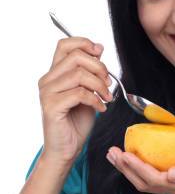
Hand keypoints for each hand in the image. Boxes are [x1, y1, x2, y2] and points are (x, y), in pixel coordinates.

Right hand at [38, 36, 112, 164]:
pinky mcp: (52, 107)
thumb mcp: (88, 92)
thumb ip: (90, 73)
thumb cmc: (76, 123)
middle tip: (108, 83)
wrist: (66, 149)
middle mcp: (47, 80)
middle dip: (98, 67)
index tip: (100, 52)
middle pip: (75, 57)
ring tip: (106, 97)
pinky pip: (79, 93)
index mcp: (55, 74)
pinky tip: (101, 108)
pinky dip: (95, 99)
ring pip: (79, 74)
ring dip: (100, 85)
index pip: (64, 45)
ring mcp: (47, 93)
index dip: (84, 43)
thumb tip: (98, 49)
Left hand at [106, 147, 174, 193]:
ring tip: (118, 155)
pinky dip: (142, 169)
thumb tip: (171, 173)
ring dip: (130, 170)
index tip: (122, 153)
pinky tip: (140, 158)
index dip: (135, 167)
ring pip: (147, 183)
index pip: (152, 179)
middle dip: (125, 169)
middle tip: (112, 152)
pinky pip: (156, 179)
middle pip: (144, 183)